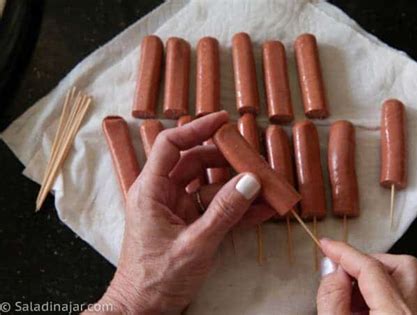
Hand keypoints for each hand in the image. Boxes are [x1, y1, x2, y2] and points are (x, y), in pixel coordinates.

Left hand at [86, 111, 273, 313]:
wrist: (143, 310)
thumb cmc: (156, 278)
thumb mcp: (195, 244)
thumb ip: (224, 212)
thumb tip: (250, 180)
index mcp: (151, 189)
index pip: (171, 145)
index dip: (196, 128)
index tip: (223, 120)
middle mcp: (163, 194)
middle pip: (195, 163)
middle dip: (226, 160)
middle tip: (254, 160)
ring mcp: (178, 210)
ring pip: (209, 186)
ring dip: (236, 187)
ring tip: (266, 185)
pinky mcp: (190, 226)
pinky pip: (215, 210)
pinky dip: (236, 209)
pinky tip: (262, 209)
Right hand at [317, 239, 416, 314]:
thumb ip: (332, 298)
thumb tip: (333, 270)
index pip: (372, 269)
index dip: (345, 252)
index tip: (327, 245)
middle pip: (403, 266)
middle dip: (369, 262)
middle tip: (345, 274)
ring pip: (404, 280)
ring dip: (373, 281)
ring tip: (349, 302)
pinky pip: (401, 298)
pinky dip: (379, 296)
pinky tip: (359, 312)